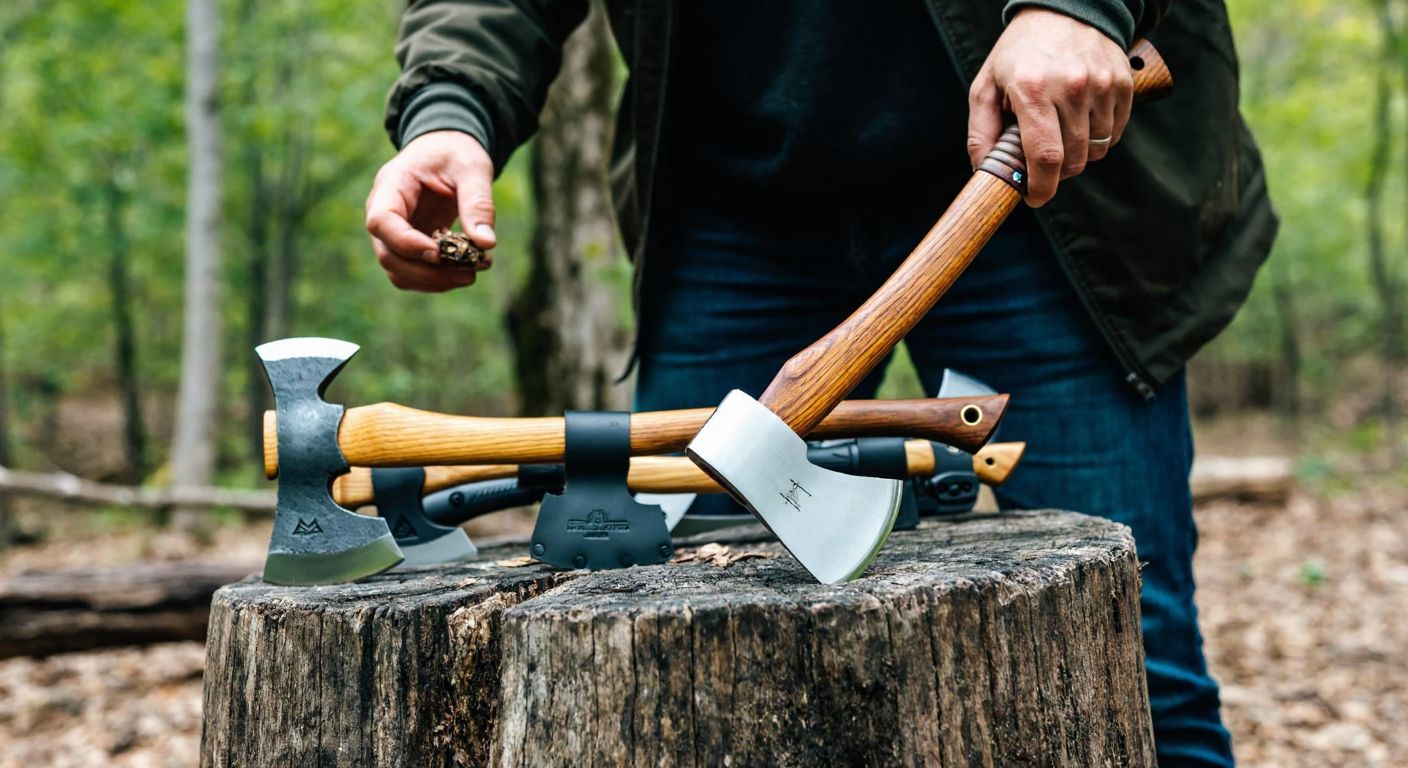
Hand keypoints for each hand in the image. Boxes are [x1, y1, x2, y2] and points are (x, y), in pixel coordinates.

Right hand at [365, 130, 497, 291]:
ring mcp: (393, 232)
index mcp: (392, 185)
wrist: (447, 152)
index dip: (406, 243)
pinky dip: (439, 279)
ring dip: (435, 281)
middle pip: (389, 255)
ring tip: (473, 272)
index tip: (439, 254)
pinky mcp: (409, 245)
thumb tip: (486, 243)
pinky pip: (415, 273)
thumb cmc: (456, 154)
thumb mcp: (472, 168)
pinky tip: (468, 269)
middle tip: (469, 273)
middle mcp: (383, 212)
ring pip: (400, 272)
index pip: (381, 222)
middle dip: (428, 272)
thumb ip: (478, 203)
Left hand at [966, 9, 1133, 206]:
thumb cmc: (1020, 52)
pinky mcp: (1124, 84)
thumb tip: (984, 172)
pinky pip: (1115, 134)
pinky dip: (1098, 138)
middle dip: (1056, 173)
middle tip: (1042, 160)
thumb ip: (980, 132)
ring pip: (1096, 150)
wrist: (1066, 8)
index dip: (1041, 187)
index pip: (1045, 156)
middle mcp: (1072, 87)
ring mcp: (1102, 85)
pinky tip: (1080, 121)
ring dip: (1078, 155)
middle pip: (1073, 160)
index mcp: (1034, 89)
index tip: (1034, 198)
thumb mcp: (986, 85)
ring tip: (1060, 132)